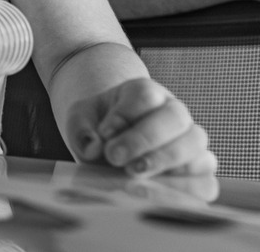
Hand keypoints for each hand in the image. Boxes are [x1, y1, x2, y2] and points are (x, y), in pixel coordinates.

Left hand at [65, 77, 215, 177]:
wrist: (109, 146)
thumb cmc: (97, 129)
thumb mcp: (80, 121)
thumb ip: (82, 130)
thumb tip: (95, 147)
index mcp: (145, 93)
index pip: (145, 95)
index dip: (124, 115)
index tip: (103, 133)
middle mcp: (174, 113)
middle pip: (175, 117)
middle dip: (144, 139)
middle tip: (115, 158)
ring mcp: (191, 142)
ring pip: (195, 146)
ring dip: (164, 163)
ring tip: (133, 176)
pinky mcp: (199, 174)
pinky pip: (206, 182)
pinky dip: (184, 190)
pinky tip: (154, 192)